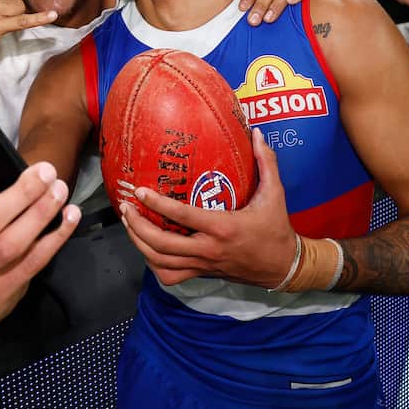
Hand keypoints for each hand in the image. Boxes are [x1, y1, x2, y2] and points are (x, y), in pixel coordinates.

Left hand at [120, 128, 296, 286]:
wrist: (283, 266)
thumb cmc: (276, 229)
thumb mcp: (275, 194)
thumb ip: (266, 162)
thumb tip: (255, 132)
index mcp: (223, 227)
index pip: (183, 216)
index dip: (157, 204)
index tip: (139, 191)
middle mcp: (209, 249)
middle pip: (162, 244)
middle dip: (138, 226)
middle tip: (125, 207)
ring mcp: (203, 265)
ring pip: (160, 262)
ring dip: (139, 243)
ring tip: (128, 223)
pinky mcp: (202, 275)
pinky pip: (170, 276)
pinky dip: (153, 264)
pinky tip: (146, 248)